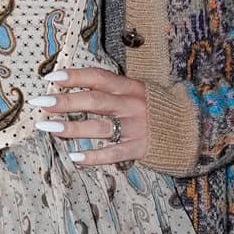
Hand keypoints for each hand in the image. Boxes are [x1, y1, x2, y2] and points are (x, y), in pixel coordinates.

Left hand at [34, 64, 148, 160]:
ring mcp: (135, 127)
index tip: (51, 76)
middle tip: (41, 102)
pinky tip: (74, 157)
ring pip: (99, 127)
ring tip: (47, 127)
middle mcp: (131, 105)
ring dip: (71, 127)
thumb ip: (113, 89)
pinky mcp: (139, 148)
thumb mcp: (138, 91)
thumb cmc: (156, 108)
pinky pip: (113, 153)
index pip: (99, 77)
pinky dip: (94, 156)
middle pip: (94, 101)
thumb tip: (76, 86)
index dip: (75, 76)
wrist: (192, 128)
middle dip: (65, 101)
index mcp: (130, 87)